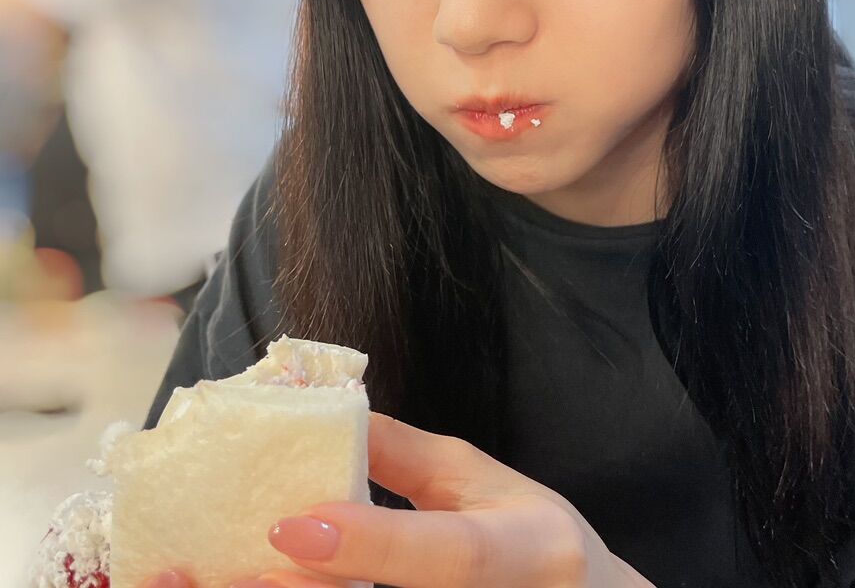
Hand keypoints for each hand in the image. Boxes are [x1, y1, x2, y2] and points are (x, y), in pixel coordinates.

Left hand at [139, 411, 654, 587]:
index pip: (448, 557)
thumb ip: (409, 458)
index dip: (372, 546)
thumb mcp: (485, 481)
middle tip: (191, 573)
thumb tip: (329, 418)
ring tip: (185, 580)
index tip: (287, 526)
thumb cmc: (534, 539)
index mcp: (529, 553)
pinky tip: (241, 583)